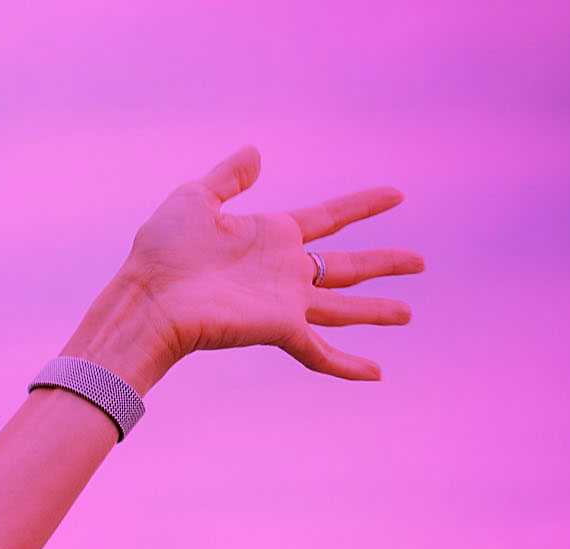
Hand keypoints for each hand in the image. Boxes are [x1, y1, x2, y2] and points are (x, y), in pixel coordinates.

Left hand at [91, 147, 419, 381]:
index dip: (363, 205)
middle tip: (420, 262)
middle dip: (384, 262)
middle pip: (347, 265)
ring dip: (377, 310)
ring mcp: (284, 302)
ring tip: (407, 313)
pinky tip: (376, 374)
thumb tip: (255, 153)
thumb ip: (229, 177)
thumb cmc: (161, 252)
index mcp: (271, 236)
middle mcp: (284, 270)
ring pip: (344, 307)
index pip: (329, 217)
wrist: (148, 298)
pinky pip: (321, 351)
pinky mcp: (279, 328)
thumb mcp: (195, 198)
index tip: (396, 194)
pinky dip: (348, 364)